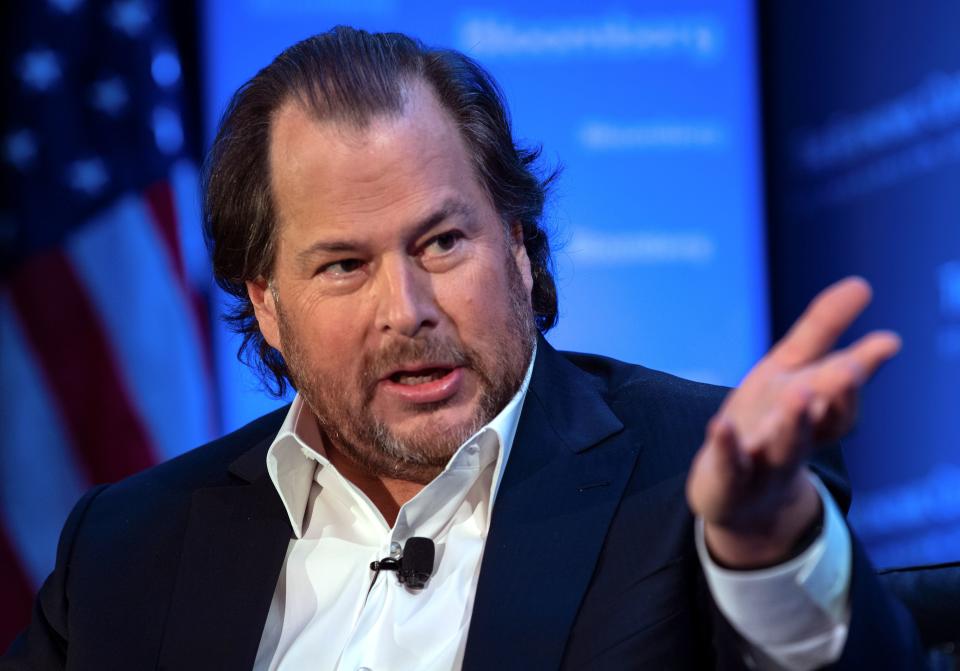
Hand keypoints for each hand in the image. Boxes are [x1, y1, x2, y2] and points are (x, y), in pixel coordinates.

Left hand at [686, 277, 900, 567]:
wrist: (738, 497)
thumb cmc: (767, 420)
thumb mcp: (789, 370)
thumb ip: (821, 330)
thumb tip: (862, 283)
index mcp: (815, 411)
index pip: (845, 392)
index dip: (864, 369)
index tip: (886, 340)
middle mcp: (796, 438)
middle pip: (822, 420)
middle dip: (837, 397)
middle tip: (849, 369)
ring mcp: (764, 463)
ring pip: (784, 447)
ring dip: (794, 423)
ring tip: (800, 394)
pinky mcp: (728, 480)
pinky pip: (730, 465)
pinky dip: (727, 446)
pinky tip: (721, 424)